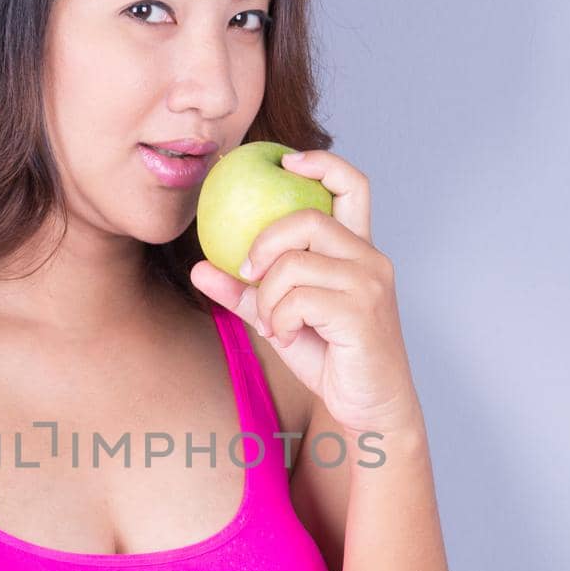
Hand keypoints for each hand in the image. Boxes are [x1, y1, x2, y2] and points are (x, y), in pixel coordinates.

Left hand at [189, 149, 420, 436]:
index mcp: (357, 249)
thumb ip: (245, 293)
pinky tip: (287, 338)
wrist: (368, 408)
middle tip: (247, 274)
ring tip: (273, 324)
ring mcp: (369, 284)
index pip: (352, 185)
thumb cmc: (330, 358)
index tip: (283, 163)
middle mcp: (370, 258)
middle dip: (263, 244)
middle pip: (307, 219)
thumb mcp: (280, 319)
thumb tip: (199, 268)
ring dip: (268, 298)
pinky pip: (297, 299)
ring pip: (294, 265)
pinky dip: (278, 320)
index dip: (320, 162)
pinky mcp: (361, 312)